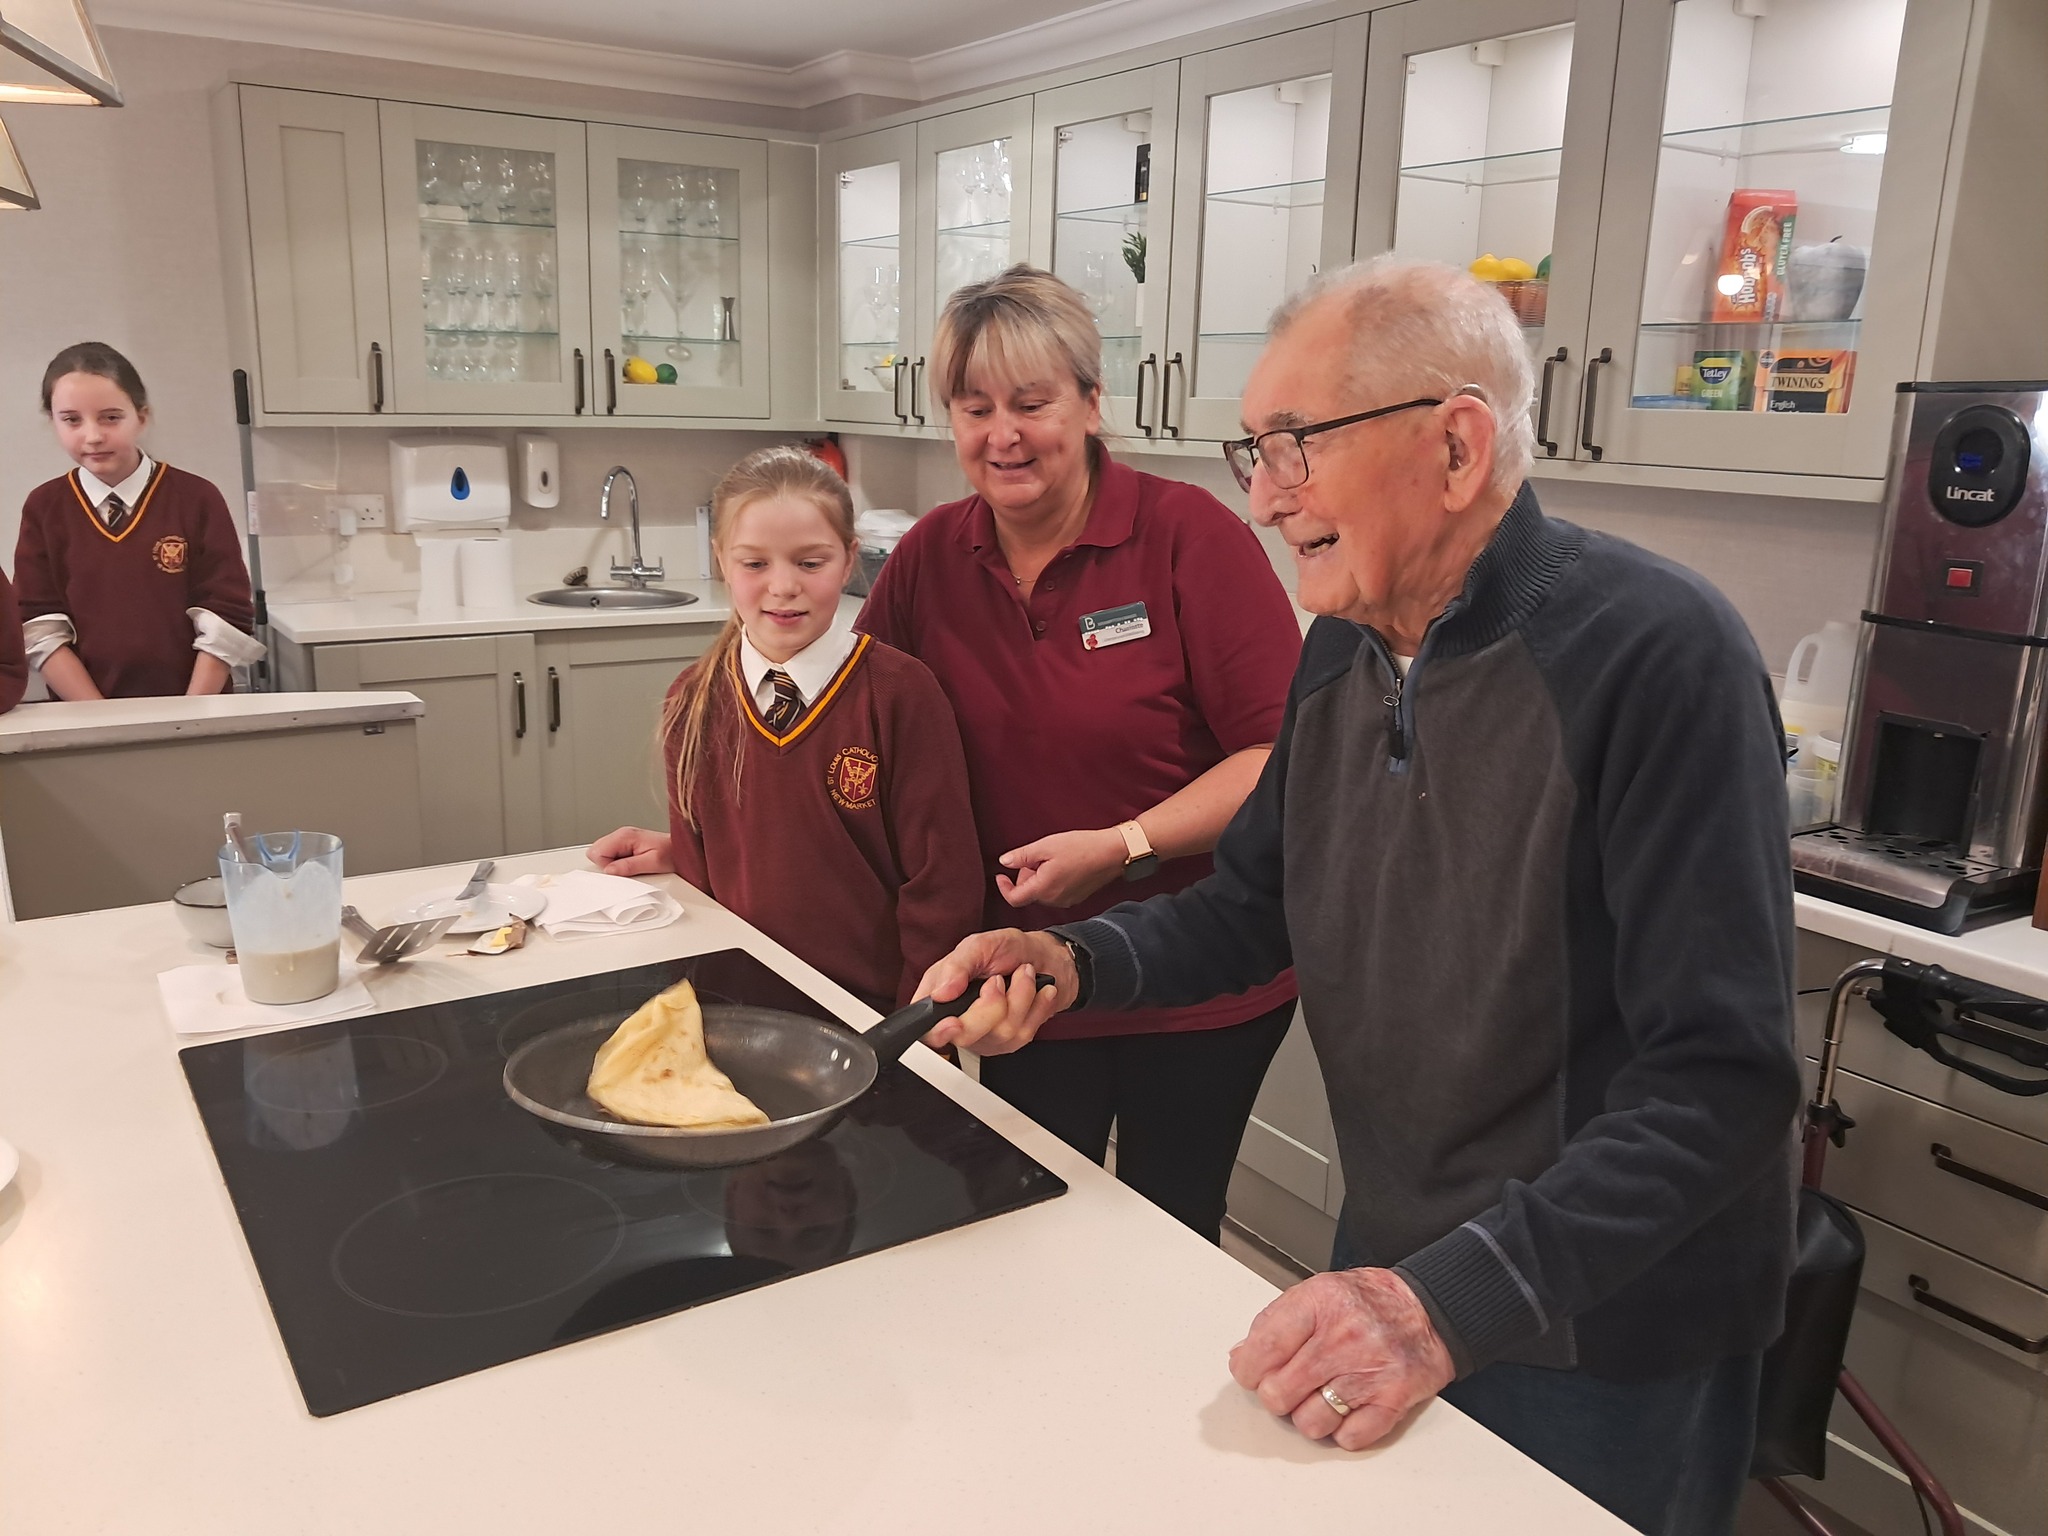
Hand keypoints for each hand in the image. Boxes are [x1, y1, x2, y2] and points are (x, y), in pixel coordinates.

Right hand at [587, 826, 674, 875]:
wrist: (683, 849)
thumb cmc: (672, 853)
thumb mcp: (652, 863)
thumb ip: (629, 866)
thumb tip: (610, 870)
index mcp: (625, 835)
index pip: (597, 852)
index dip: (606, 865)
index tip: (621, 869)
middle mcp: (621, 834)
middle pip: (596, 851)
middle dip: (607, 864)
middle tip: (626, 867)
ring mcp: (622, 838)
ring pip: (601, 853)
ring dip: (612, 863)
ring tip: (632, 864)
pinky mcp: (625, 844)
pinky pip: (610, 855)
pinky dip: (617, 862)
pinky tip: (631, 862)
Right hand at [916, 928, 1075, 1055]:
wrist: (1044, 957)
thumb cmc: (1008, 949)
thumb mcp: (979, 945)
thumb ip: (956, 967)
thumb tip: (940, 993)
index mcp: (940, 997)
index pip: (926, 1029)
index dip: (937, 1032)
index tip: (954, 1022)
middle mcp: (959, 1020)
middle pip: (965, 1036)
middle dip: (991, 1005)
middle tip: (998, 980)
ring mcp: (985, 1035)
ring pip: (1001, 1033)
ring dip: (1020, 996)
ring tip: (1023, 975)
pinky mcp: (1009, 1041)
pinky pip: (1024, 1034)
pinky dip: (1037, 1005)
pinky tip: (1037, 991)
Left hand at [996, 827, 1127, 908]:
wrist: (1112, 853)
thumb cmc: (1081, 847)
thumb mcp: (1046, 846)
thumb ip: (1022, 856)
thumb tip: (1004, 862)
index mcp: (1043, 889)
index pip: (1014, 898)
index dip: (1003, 888)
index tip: (1001, 875)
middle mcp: (1053, 900)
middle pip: (1028, 894)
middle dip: (1025, 876)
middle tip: (1035, 857)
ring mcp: (1066, 901)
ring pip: (1042, 893)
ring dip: (1039, 878)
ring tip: (1051, 858)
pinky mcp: (1076, 898)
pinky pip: (1055, 893)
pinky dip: (1051, 881)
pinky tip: (1062, 865)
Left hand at [1228, 1268, 1454, 1450]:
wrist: (1428, 1310)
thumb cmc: (1368, 1303)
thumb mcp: (1317, 1292)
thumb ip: (1275, 1322)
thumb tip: (1243, 1357)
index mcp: (1319, 1304)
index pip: (1263, 1349)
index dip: (1248, 1370)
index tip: (1252, 1374)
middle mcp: (1343, 1338)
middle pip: (1279, 1393)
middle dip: (1277, 1395)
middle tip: (1288, 1386)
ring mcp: (1369, 1372)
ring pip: (1310, 1423)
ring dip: (1310, 1416)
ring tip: (1321, 1395)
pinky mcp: (1393, 1400)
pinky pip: (1350, 1438)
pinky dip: (1344, 1430)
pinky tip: (1347, 1408)